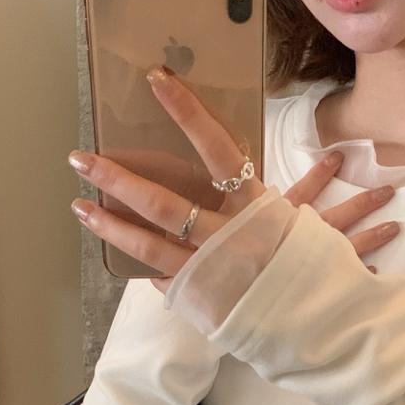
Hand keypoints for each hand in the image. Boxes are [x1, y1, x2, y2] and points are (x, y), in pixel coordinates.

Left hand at [69, 67, 400, 294]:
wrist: (326, 324)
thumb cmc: (318, 268)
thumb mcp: (303, 224)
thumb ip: (280, 202)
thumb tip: (281, 172)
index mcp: (256, 207)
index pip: (217, 147)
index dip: (187, 112)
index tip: (158, 79)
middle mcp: (228, 236)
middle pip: (161, 203)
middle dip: (117, 178)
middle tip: (79, 157)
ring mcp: (210, 271)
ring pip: (149, 247)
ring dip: (110, 225)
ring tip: (79, 208)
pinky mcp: (202, 301)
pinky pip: (166, 279)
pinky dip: (146, 268)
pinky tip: (122, 257)